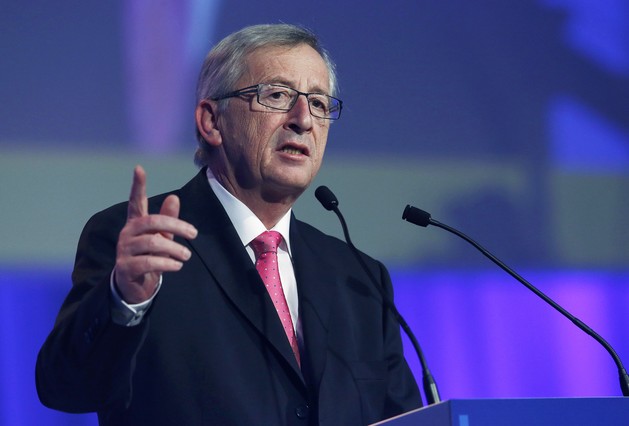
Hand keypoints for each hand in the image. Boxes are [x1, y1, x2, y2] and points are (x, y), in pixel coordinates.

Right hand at [114, 165, 197, 303]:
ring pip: (151, 243)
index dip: (138, 186)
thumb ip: (168, 219)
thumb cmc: (149, 257)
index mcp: (135, 224)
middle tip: (194, 233)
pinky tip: (177, 265)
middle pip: (152, 222)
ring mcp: (124, 250)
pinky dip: (166, 263)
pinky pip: (148, 262)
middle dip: (176, 226)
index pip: (136, 201)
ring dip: (174, 249)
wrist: (133, 287)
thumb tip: (174, 197)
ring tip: (187, 255)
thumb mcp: (161, 237)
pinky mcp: (125, 268)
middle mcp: (127, 234)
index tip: (139, 168)